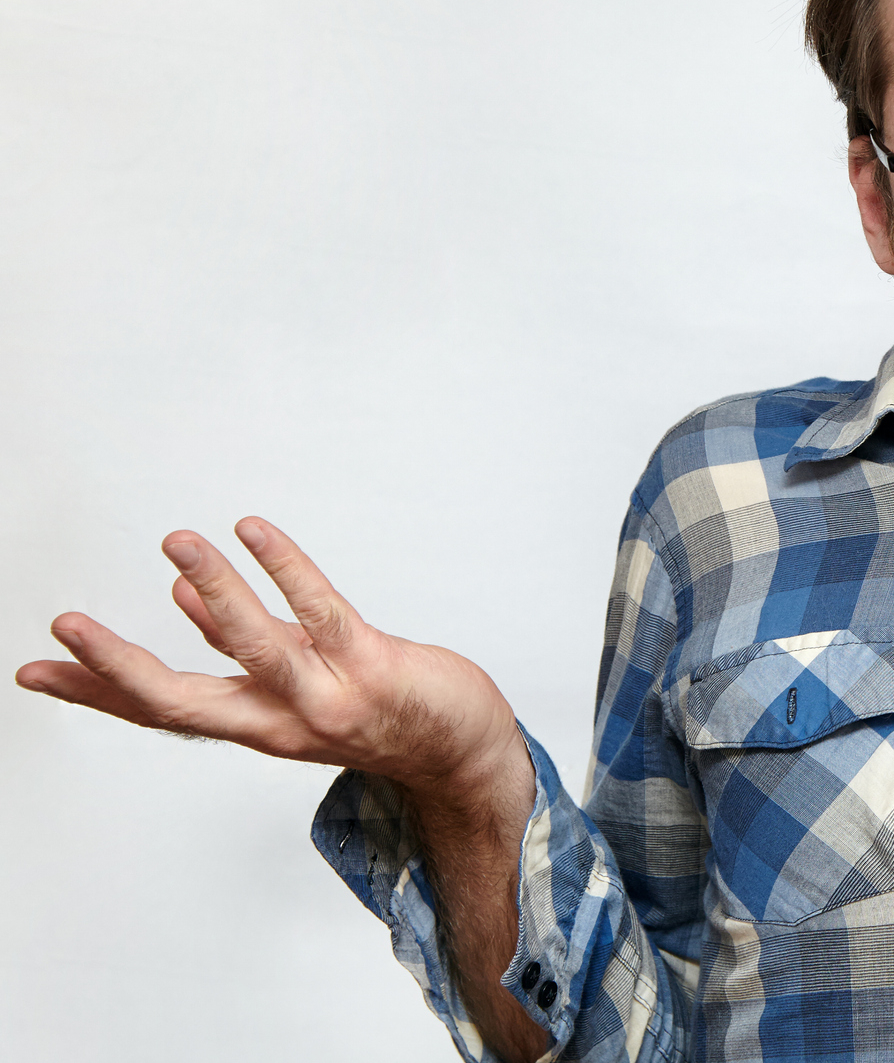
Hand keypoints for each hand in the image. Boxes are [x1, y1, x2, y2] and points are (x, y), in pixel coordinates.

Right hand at [15, 517, 521, 799]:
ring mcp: (327, 695)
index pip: (160, 711)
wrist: (461, 752)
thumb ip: (240, 648)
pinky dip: (285, 570)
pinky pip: (322, 612)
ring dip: (214, 592)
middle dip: (119, 667)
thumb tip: (183, 599)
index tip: (34, 672)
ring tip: (177, 542)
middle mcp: (280, 720)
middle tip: (65, 625)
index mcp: (253, 723)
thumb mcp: (296, 688)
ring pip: (255, 648)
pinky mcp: (372, 665)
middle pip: (184, 702)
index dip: (95, 694)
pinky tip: (254, 530)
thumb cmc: (380, 711)